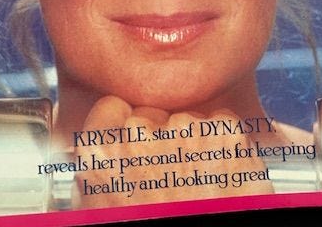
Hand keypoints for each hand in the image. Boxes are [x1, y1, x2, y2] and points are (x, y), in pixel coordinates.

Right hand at [73, 95, 272, 207]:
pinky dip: (223, 145)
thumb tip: (99, 159)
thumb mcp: (103, 213)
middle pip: (151, 114)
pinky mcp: (224, 133)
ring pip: (186, 118)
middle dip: (160, 136)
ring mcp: (183, 130)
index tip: (134, 140)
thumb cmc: (151, 225)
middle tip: (171, 175)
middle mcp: (140, 136)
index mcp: (104, 155)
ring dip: (192, 142)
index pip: (111, 107)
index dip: (124, 124)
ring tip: (197, 182)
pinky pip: (220, 122)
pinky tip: (220, 175)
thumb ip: (97, 177)